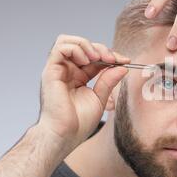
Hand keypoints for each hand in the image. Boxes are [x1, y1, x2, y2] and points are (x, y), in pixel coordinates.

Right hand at [37, 34, 129, 150]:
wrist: (65, 135)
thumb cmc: (79, 122)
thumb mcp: (100, 98)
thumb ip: (109, 81)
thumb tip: (122, 67)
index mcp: (78, 77)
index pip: (94, 57)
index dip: (110, 55)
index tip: (125, 61)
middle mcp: (67, 71)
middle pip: (82, 46)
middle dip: (101, 48)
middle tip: (114, 59)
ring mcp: (58, 70)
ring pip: (68, 41)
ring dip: (87, 45)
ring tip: (98, 58)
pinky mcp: (50, 71)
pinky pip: (60, 47)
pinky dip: (76, 49)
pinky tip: (87, 61)